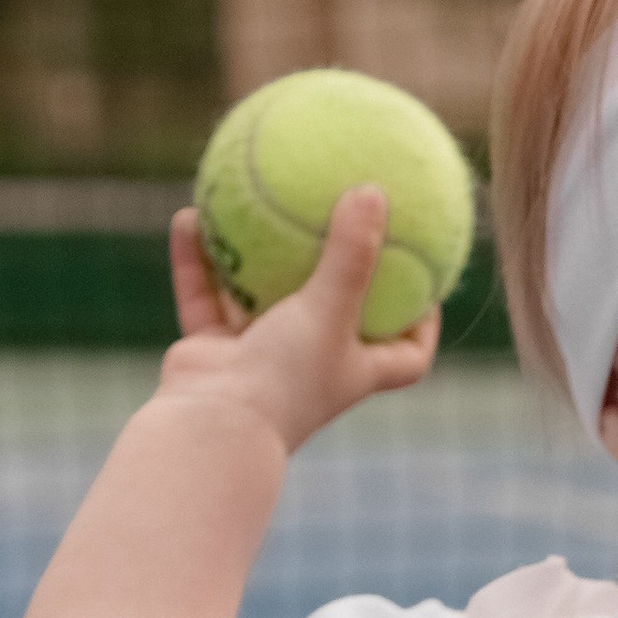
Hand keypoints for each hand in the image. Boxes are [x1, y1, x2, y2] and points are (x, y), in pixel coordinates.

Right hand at [155, 184, 441, 454]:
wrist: (214, 428)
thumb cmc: (285, 377)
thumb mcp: (330, 310)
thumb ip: (352, 253)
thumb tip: (374, 189)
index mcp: (353, 372)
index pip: (407, 357)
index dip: (423, 324)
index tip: (427, 282)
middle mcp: (310, 367)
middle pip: (335, 320)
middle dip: (337, 275)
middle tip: (344, 217)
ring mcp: (259, 361)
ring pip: (260, 298)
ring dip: (255, 255)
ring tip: (258, 200)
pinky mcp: (213, 354)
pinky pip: (205, 297)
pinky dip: (197, 262)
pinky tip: (190, 215)